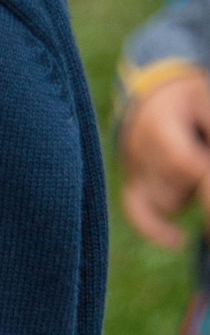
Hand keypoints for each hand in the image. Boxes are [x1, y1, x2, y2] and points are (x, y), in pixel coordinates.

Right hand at [122, 68, 209, 247]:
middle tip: (200, 157)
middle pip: (175, 187)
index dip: (201, 172)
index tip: (206, 164)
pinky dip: (155, 228)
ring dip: (186, 195)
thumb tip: (207, 167)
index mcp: (158, 124)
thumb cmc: (189, 100)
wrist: (155, 95)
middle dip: (196, 184)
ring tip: (194, 168)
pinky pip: (137, 213)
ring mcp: (133, 169)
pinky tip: (178, 239)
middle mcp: (139, 149)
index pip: (181, 162)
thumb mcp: (205, 105)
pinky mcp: (133, 184)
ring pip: (165, 203)